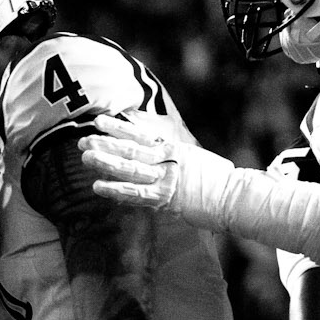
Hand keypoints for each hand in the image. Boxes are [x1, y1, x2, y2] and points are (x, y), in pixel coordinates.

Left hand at [79, 111, 228, 225]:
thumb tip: (165, 152)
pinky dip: (116, 190)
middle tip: (83, 138)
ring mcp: (166, 178)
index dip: (119, 127)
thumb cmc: (220, 181)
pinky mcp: (166, 198)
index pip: (142, 134)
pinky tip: (98, 186)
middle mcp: (168, 160)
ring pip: (130, 167)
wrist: (236, 195)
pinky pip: (136, 193)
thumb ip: (177, 156)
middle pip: (131, 148)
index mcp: (174, 148)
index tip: (100, 120)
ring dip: (106, 161)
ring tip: (85, 156)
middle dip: (106, 143)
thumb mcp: (197, 160)